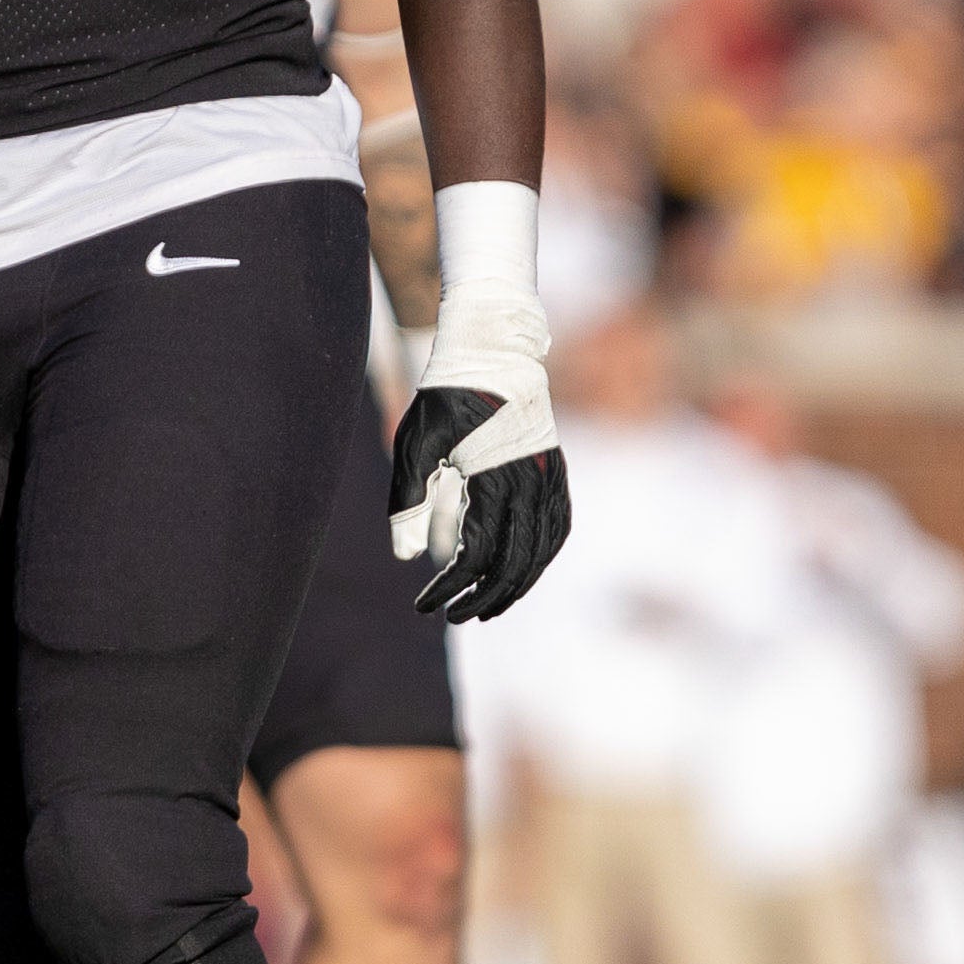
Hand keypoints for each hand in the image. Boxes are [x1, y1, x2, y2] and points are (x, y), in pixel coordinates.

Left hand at [388, 285, 568, 620]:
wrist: (494, 347)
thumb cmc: (447, 393)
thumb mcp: (416, 440)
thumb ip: (408, 498)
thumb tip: (405, 558)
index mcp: (495, 477)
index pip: (477, 555)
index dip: (450, 588)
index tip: (424, 605)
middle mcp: (533, 482)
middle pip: (515, 564)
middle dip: (485, 598)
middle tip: (454, 615)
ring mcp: (551, 476)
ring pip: (543, 551)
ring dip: (517, 585)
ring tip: (488, 604)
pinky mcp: (556, 470)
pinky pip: (558, 527)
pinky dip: (541, 556)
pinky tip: (521, 569)